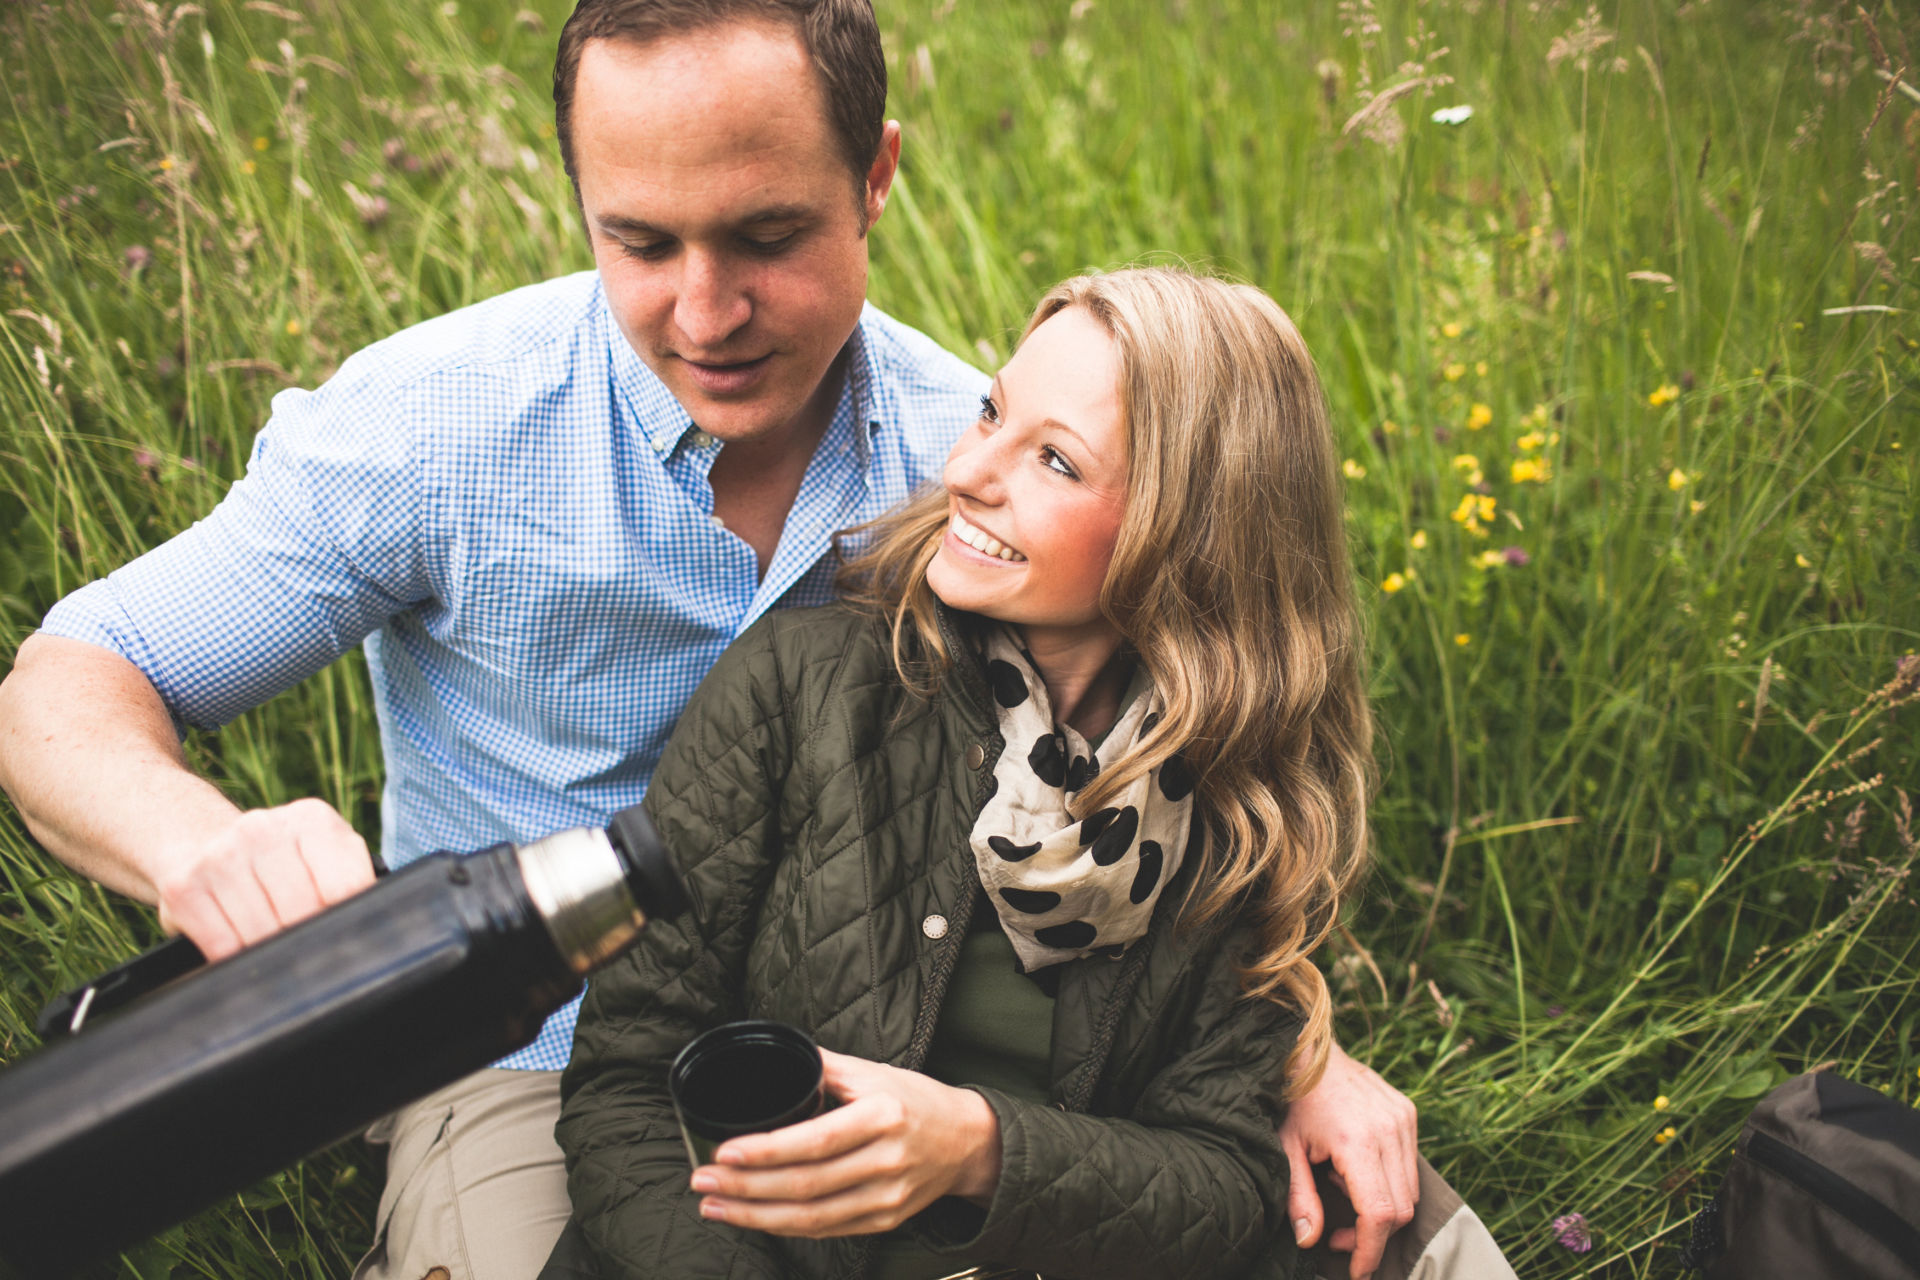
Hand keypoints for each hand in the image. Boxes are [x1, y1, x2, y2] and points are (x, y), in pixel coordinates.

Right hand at [152, 798, 375, 961]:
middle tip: (306, 948)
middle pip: (303, 914)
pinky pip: (223, 945)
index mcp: (313, 820)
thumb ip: (349, 882)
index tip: (343, 940)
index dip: (347, 924)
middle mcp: (264, 829)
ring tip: (272, 942)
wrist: (197, 837)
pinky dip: (236, 957)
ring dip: (271, 952)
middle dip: (307, 940)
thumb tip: (372, 930)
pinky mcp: (184, 885)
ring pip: (263, 934)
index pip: (347, 888)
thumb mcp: (321, 854)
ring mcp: (221, 855)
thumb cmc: (279, 860)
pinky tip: (241, 945)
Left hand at [690, 1047, 1001, 1237]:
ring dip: (754, 1215)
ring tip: (714, 1204)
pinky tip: (752, 1216)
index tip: (725, 1151)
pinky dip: (783, 1227)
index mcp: (883, 1116)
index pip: (816, 1141)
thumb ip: (825, 1066)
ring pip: (811, 1218)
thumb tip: (775, 1056)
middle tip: (702, 1179)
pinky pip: (826, 1230)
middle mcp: (887, 1161)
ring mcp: (887, 1198)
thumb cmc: (916, 1100)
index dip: (767, 1151)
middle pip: (806, 1185)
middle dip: (745, 1186)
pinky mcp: (884, 1220)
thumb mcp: (875, 1072)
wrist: (968, 1141)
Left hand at [1279, 1041, 1417, 1279]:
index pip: (1379, 1214)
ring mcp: (1402, 1118)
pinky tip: (1354, 1169)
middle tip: (1337, 1235)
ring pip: (1409, 1191)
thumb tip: (1309, 1240)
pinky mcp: (1407, 1112)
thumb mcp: (1285, 1149)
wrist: (1307, 1049)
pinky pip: (1409, 1166)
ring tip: (1341, 1190)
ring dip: (1381, 1208)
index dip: (1369, 1249)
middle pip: (1400, 1209)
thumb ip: (1299, 1198)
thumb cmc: (1290, 1099)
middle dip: (1372, 1235)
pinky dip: (1387, 1181)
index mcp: (1357, 1141)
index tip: (1357, 1269)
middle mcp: (1389, 1129)